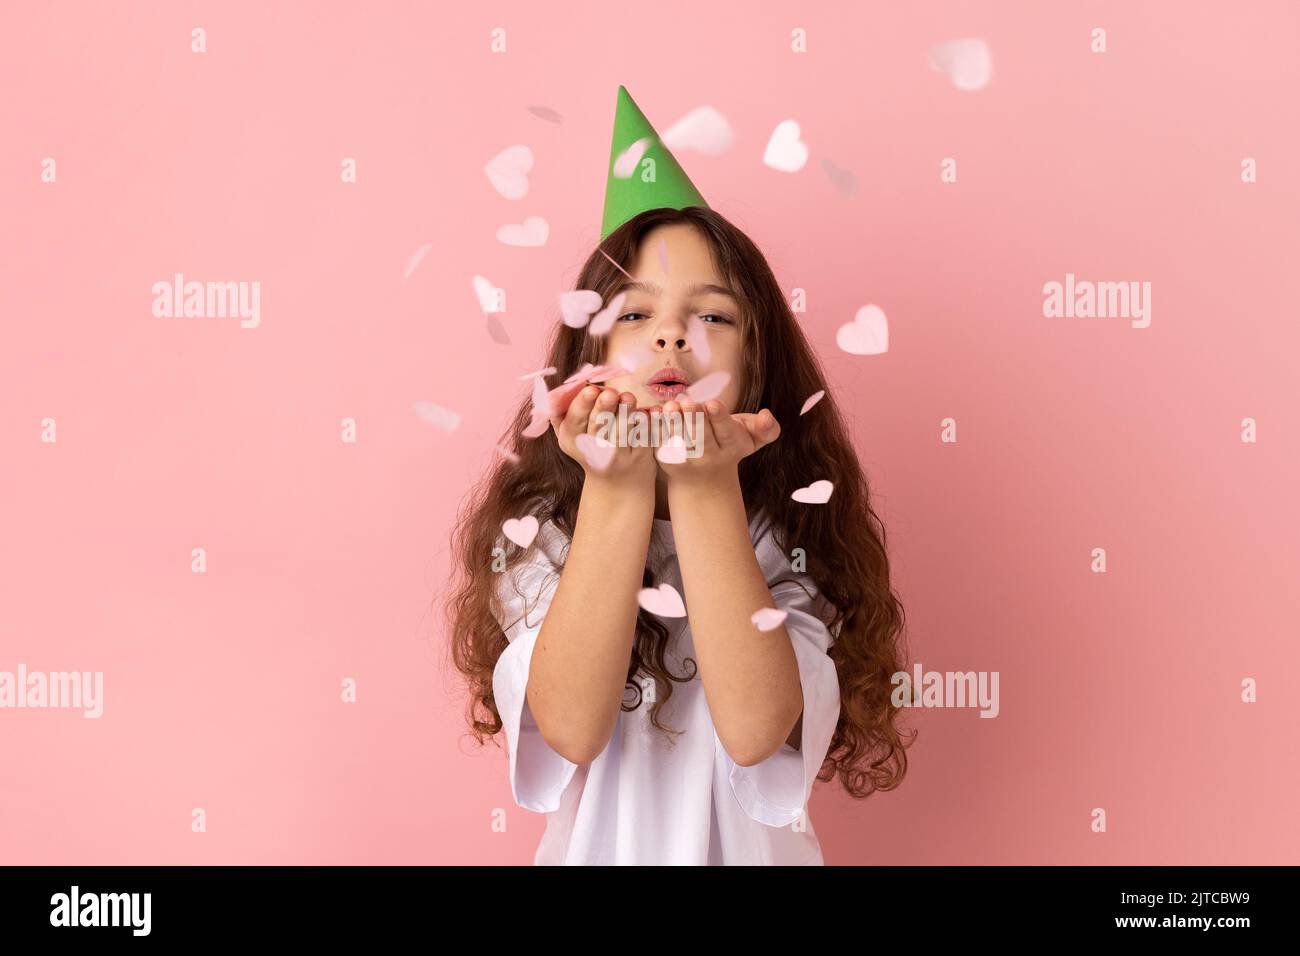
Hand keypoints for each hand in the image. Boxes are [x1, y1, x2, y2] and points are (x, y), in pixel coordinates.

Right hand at [551, 385, 656, 487]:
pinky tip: (651, 410)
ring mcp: (619, 456)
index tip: (591, 390)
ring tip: (628, 397)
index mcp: (573, 441)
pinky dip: (649, 423)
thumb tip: (555, 392)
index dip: (583, 405)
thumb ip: (560, 414)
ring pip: (622, 433)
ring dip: (626, 414)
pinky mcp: (640, 458)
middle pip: (598, 427)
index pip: (575, 421)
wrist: (616, 485)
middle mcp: (594, 451)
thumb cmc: (591, 448)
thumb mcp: (571, 436)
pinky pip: (644, 438)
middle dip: (604, 409)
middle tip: (611, 393)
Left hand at [655, 399, 780, 487]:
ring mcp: (687, 461)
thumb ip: (766, 429)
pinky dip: (656, 429)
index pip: (725, 432)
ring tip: (670, 406)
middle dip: (694, 418)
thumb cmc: (729, 445)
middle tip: (687, 401)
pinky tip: (653, 412)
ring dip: (673, 424)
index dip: (719, 417)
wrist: (704, 478)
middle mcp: (709, 457)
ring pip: (680, 441)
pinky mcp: (667, 460)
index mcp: (730, 447)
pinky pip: (661, 443)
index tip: (713, 403)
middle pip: (702, 437)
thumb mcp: (752, 438)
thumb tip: (768, 415)